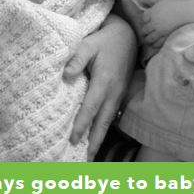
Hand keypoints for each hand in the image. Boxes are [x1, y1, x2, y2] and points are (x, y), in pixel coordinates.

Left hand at [64, 15, 135, 158]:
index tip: (73, 138)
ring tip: (89, 155)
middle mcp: (114, 91)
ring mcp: (118, 94)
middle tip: (83, 158)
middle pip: (103, 121)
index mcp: (105, 81)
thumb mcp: (88, 43)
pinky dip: (103, 128)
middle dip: (94, 141)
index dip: (82, 123)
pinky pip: (110, 115)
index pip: (91, 106)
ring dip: (99, 138)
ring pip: (108, 120)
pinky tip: (95, 137)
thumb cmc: (104, 40)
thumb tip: (66, 75)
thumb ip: (76, 58)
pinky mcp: (119, 94)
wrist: (127, 36)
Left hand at [140, 0, 180, 50]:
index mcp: (152, 13)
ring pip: (149, 38)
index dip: (143, 20)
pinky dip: (155, 45)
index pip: (142, 18)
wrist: (186, 11)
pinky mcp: (166, 35)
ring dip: (147, 40)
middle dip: (143, 32)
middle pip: (144, 30)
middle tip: (143, 34)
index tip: (145, 22)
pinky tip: (154, 45)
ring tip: (146, 40)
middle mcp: (154, 22)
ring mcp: (160, 30)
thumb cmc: (174, 3)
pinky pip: (158, 42)